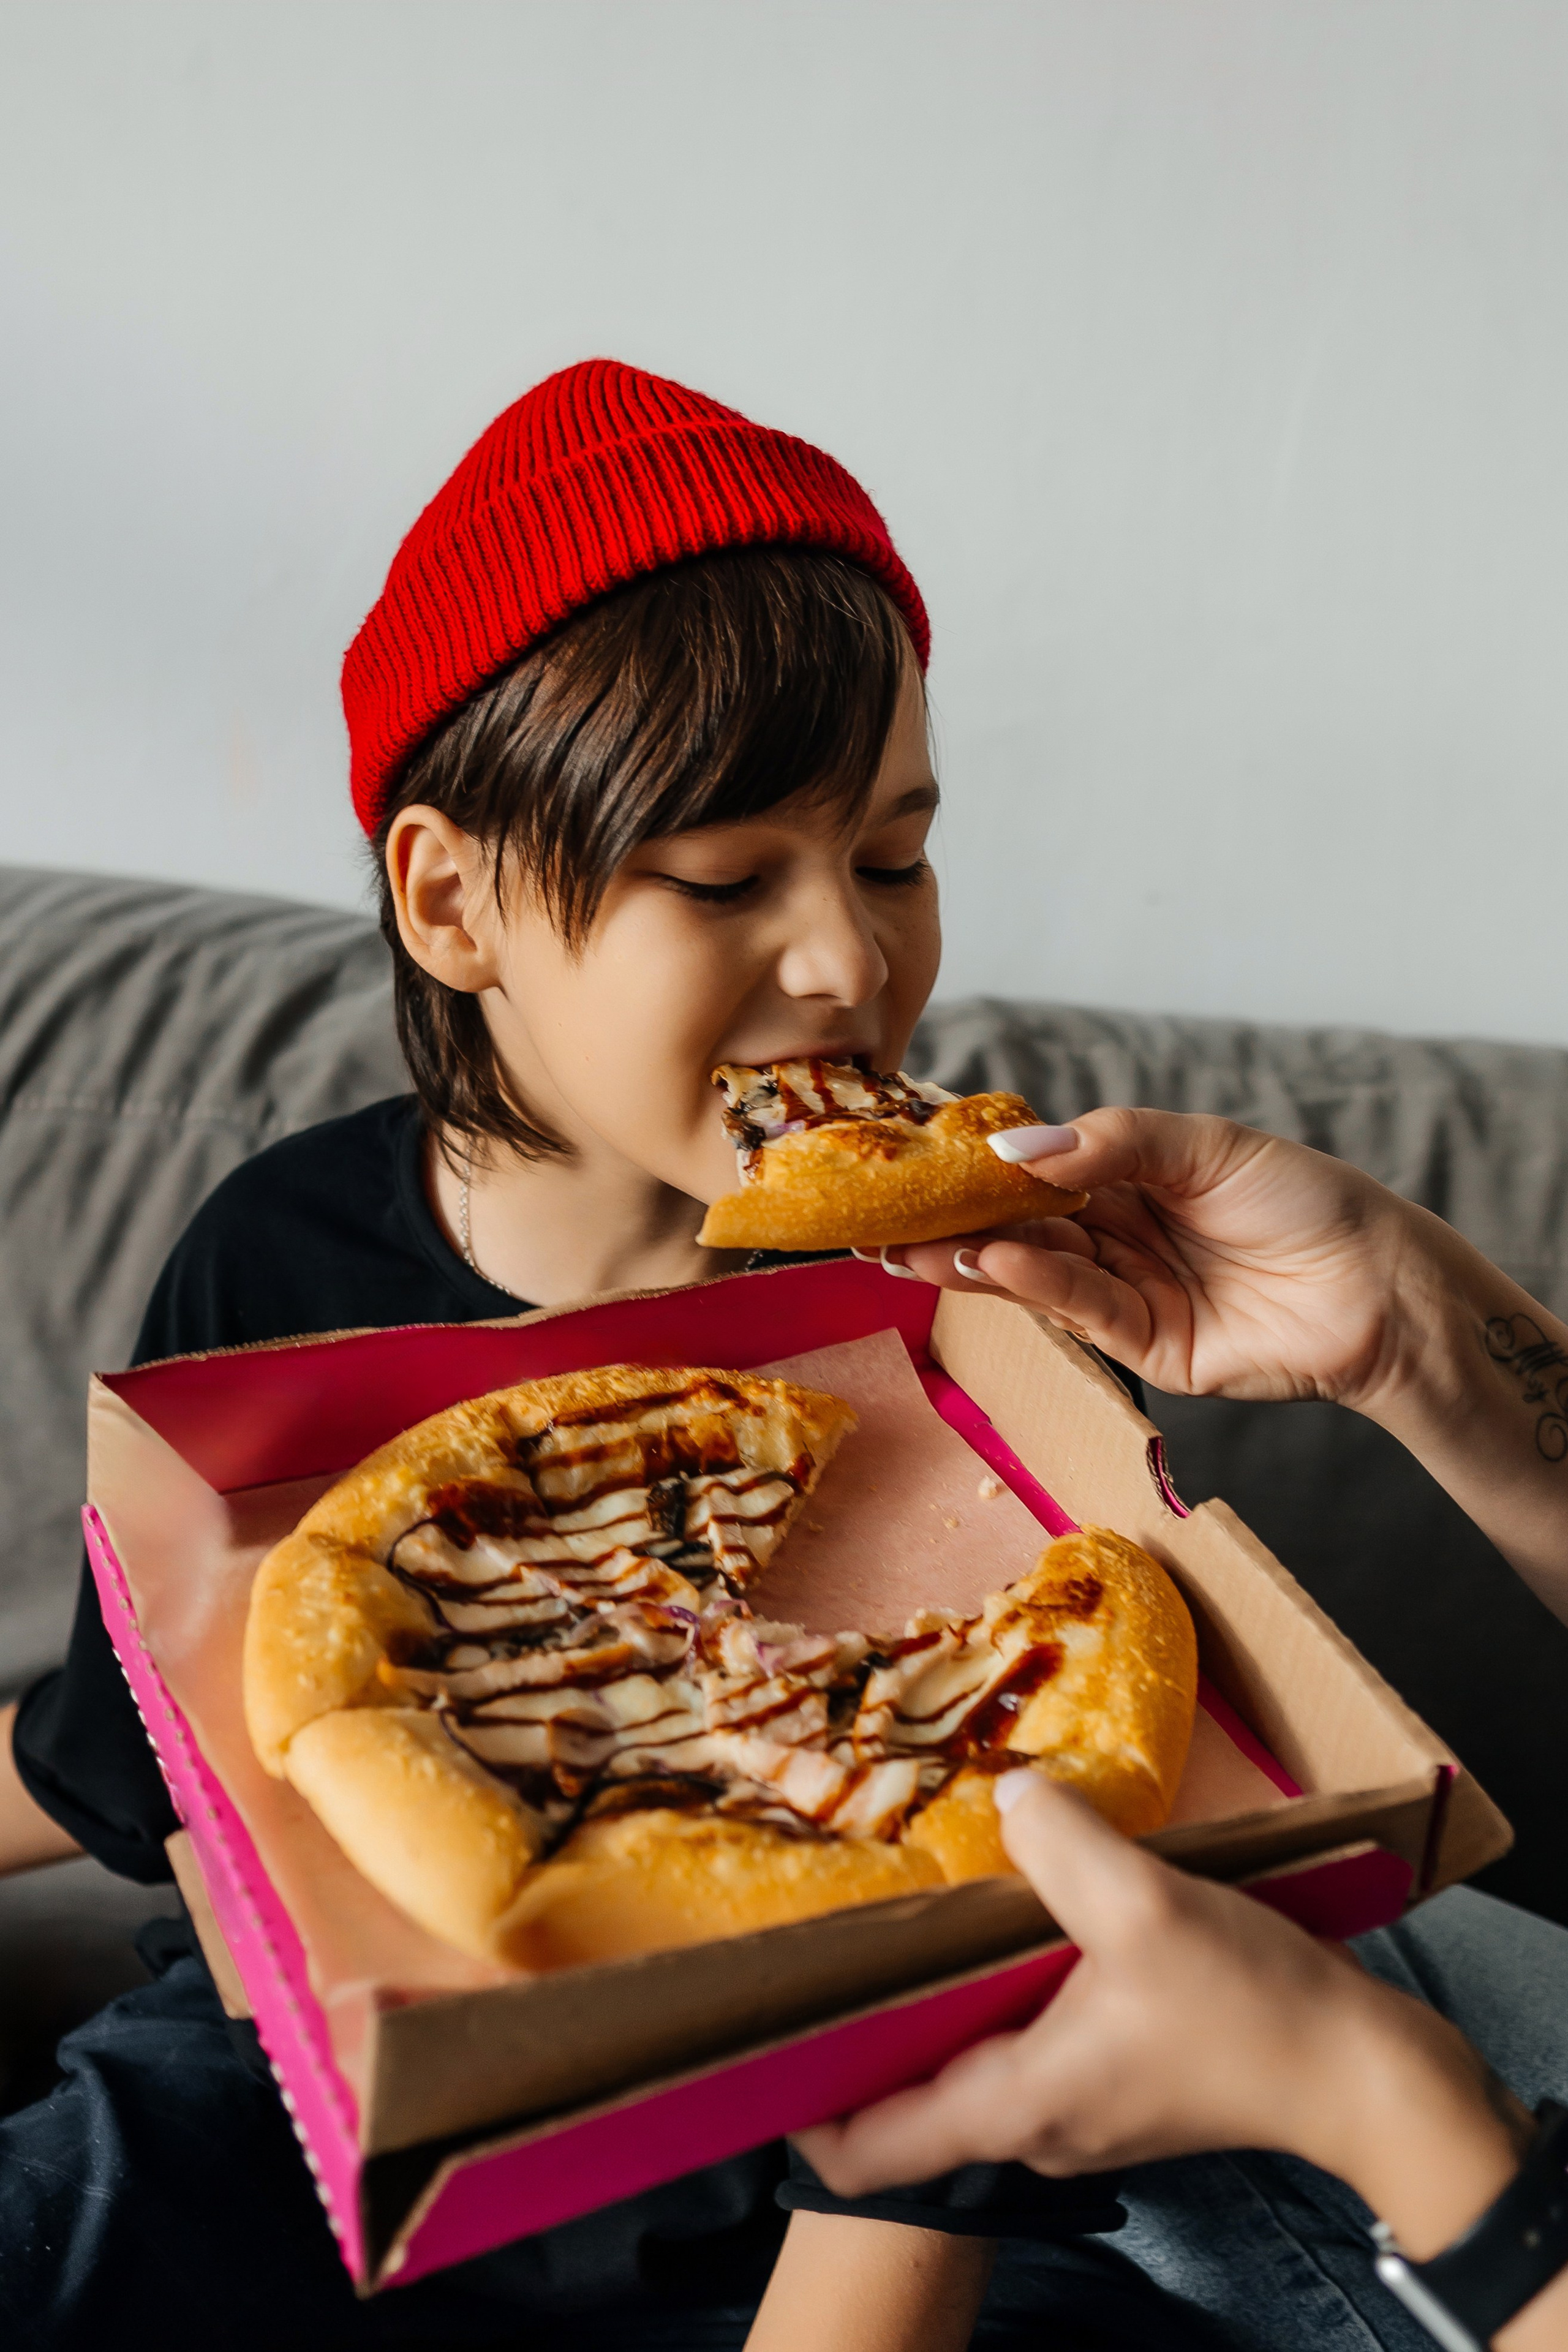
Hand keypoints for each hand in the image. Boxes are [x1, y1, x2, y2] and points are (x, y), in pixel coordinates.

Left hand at [798, 1773, 1528, 2251]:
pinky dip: (996, 1992)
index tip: (756, 2031)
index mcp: (1013, 2105)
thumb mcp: (1145, 1910)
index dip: (798, 2103)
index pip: (864, 2151)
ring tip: (907, 1913)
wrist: (1362, 2076)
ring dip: (935, 1998)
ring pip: (966, 2060)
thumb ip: (1063, 1846)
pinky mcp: (1115, 2080)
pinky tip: (1008, 1922)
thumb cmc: (1251, 2013)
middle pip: (906, 2092)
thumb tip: (1013, 1795)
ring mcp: (1074, 2107)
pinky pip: (1022, 2042)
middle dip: (860, 2024)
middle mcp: (1030, 2124)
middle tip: (824, 1935)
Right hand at [894, 1108, 1450, 1410]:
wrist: (1381, 1288)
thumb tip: (1018, 1150)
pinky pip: (1083, 1309)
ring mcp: (1131, 1294)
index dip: (976, 1171)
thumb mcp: (1206, 1146)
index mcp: (1132, 1178)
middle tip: (882, 1221)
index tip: (914, 1165)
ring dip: (976, 1259)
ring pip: (1039, 1273)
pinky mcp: (1149, 1349)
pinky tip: (999, 1260)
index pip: (1037, 1172)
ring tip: (916, 1246)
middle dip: (954, 1224)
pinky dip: (1039, 1284)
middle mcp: (1122, 1236)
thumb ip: (1114, 1143)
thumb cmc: (1306, 1201)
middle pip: (1022, 1227)